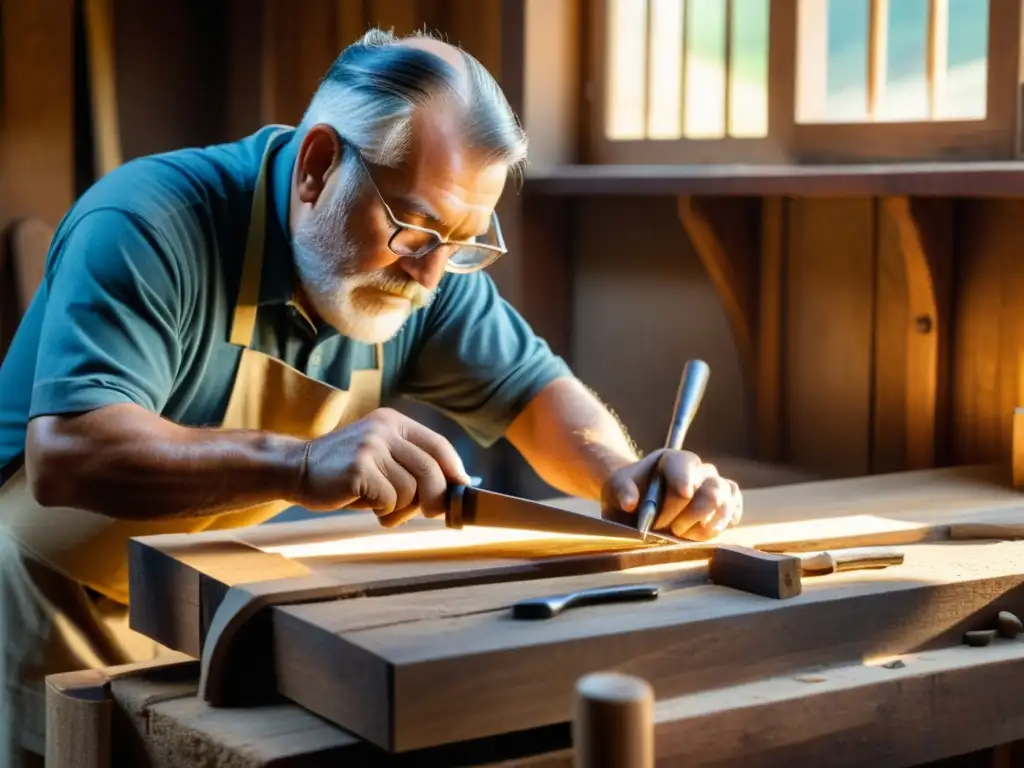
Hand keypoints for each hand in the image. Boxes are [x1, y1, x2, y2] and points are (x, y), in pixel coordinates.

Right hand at [298, 408, 471, 526]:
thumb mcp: (382, 456)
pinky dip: (383, 511)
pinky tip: (366, 505)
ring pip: (410, 491)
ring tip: (380, 505)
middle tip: (427, 512)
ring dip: (400, 508)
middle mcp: (384, 430)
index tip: (461, 489)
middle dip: (434, 498)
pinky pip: (390, 500)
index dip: (454, 470)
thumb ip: (412, 464)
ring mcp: (371, 448)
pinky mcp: (359, 469)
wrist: (298, 469)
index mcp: (394, 422)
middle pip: (431, 471)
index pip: (438, 445)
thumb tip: (455, 486)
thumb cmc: (346, 471)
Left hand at [601, 449, 741, 540]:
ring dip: (708, 523)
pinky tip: (708, 530)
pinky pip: (734, 505)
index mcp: (671, 460)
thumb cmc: (628, 492)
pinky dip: (724, 520)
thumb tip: (630, 504)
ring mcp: (713, 484)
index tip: (683, 495)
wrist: (638, 502)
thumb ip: (622, 491)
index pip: (685, 465)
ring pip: (726, 498)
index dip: (684, 483)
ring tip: (685, 534)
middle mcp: (698, 469)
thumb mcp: (615, 488)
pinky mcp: (724, 501)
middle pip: (711, 489)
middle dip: (692, 514)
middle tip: (671, 529)